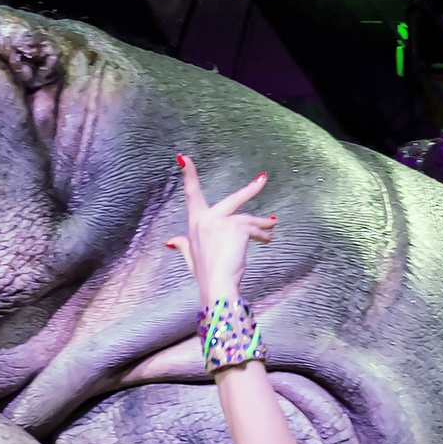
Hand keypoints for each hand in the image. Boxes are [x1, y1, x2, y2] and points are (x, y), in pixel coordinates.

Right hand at [163, 154, 275, 308]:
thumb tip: (170, 241)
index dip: (188, 174)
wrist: (216, 285)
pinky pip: (254, 229)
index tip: (183, 157)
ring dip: (262, 224)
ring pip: (248, 219)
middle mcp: (207, 218)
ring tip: (272, 226)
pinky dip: (262, 234)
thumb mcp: (190, 257)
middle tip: (263, 179)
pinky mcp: (236, 227)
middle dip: (250, 190)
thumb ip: (182, 245)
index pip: (191, 194)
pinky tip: (268, 238)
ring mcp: (222, 221)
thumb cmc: (204, 275)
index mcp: (195, 223)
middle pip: (232, 200)